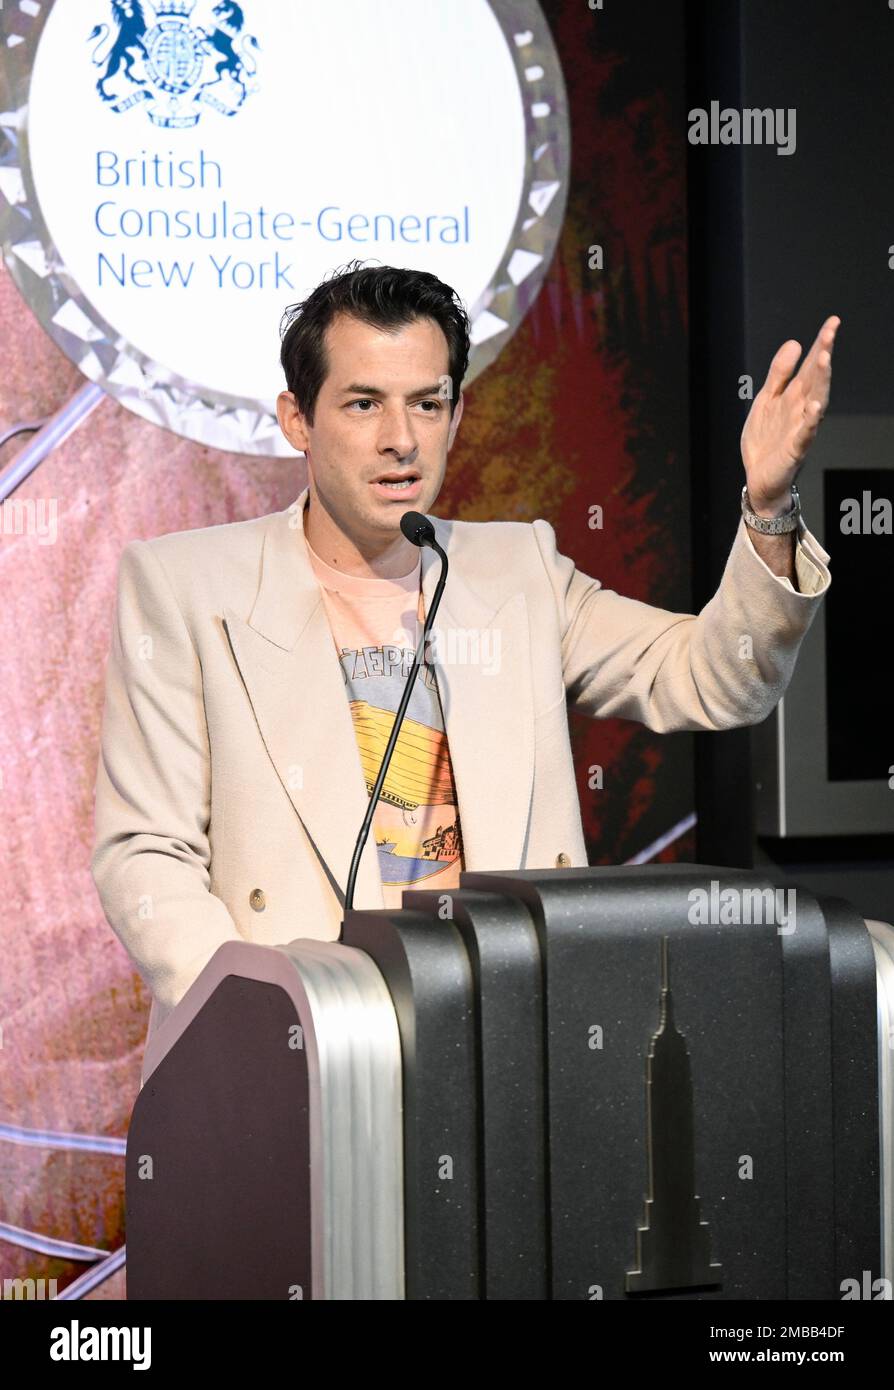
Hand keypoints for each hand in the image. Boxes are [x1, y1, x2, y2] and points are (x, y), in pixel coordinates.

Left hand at [741, 315, 840, 512]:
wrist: (759, 479)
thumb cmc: (766, 440)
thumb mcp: (766, 400)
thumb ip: (779, 374)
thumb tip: (795, 342)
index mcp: (794, 396)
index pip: (810, 366)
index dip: (820, 344)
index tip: (833, 322)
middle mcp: (802, 409)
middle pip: (816, 379)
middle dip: (822, 355)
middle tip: (830, 332)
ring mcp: (800, 429)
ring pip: (815, 401)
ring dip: (821, 381)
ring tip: (824, 359)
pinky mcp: (794, 450)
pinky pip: (805, 434)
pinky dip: (810, 421)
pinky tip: (815, 406)